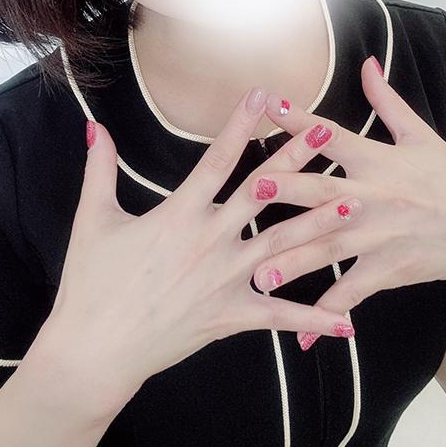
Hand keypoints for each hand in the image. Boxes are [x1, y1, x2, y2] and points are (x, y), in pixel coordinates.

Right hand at [47, 87, 354, 419]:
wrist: (94, 350)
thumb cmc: (91, 284)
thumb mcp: (93, 219)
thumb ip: (100, 168)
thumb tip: (95, 127)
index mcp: (179, 213)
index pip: (217, 159)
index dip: (241, 124)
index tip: (264, 95)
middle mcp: (209, 240)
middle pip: (263, 191)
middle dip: (297, 158)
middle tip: (328, 131)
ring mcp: (224, 279)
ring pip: (282, 244)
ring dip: (320, 222)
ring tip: (354, 203)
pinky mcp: (230, 315)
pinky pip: (278, 316)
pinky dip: (314, 319)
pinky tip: (348, 323)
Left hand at [249, 55, 445, 349]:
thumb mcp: (421, 136)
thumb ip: (386, 100)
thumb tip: (366, 61)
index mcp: (378, 159)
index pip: (333, 134)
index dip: (300, 118)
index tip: (267, 104)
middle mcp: (376, 196)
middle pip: (324, 191)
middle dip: (288, 189)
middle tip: (251, 189)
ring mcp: (382, 236)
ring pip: (330, 247)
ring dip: (293, 260)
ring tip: (257, 273)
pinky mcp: (390, 269)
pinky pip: (353, 290)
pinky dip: (328, 309)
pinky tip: (300, 328)